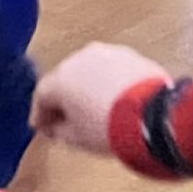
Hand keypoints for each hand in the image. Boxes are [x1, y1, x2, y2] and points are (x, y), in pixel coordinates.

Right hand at [30, 42, 170, 151]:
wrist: (151, 116)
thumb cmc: (109, 127)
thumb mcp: (76, 138)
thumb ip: (59, 130)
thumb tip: (58, 126)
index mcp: (61, 78)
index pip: (42, 95)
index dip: (41, 115)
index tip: (44, 127)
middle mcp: (81, 58)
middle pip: (65, 79)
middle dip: (64, 100)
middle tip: (66, 120)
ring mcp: (107, 53)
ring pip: (88, 71)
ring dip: (86, 88)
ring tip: (92, 110)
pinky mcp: (130, 55)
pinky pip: (111, 69)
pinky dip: (108, 82)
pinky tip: (112, 99)